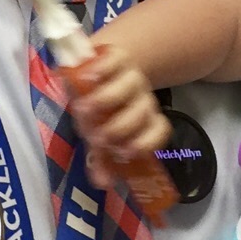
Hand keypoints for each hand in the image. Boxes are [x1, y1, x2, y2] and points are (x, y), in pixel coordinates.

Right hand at [69, 44, 171, 190]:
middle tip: (96, 136)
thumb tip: (101, 184)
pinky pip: (112, 62)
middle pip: (141, 112)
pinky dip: (99, 70)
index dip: (144, 143)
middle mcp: (142, 98)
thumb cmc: (102, 111)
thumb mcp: (101, 135)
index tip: (124, 153)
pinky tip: (85, 78)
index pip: (158, 131)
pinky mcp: (116, 56)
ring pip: (126, 88)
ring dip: (105, 100)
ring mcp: (131, 76)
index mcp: (146, 120)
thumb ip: (101, 160)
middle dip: (119, 126)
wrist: (101, 70)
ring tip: (82, 110)